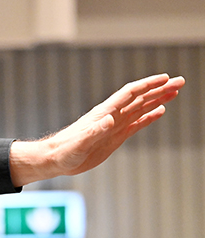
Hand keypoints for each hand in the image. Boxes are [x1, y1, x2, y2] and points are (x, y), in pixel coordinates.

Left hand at [9, 73, 184, 186]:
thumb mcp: (80, 142)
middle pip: (140, 97)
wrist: (56, 158)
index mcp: (104, 113)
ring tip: (175, 92)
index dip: (148, 85)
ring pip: (140, 108)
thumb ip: (94, 131)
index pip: (130, 93)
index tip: (166, 78)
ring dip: (158, 99)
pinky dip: (149, 116)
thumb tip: (110, 119)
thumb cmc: (64, 150)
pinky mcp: (115, 137)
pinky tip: (160, 111)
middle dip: (160, 89)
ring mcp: (114, 125)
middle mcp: (111, 115)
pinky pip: (136, 123)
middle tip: (180, 81)